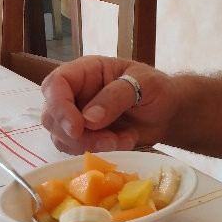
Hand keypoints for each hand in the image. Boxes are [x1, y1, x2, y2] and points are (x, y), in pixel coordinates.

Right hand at [40, 56, 179, 153]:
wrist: (168, 113)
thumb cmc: (158, 89)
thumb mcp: (145, 84)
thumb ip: (117, 96)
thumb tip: (88, 119)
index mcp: (87, 71)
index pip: (56, 83)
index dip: (59, 106)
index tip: (77, 128)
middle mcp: (76, 92)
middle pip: (52, 115)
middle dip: (76, 134)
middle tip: (109, 141)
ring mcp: (77, 115)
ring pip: (61, 136)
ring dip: (90, 145)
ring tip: (123, 140)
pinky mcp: (84, 136)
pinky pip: (76, 149)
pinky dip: (98, 151)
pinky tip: (124, 142)